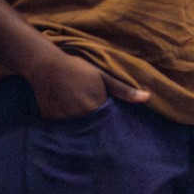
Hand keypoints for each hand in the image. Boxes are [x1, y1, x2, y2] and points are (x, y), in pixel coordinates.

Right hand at [24, 50, 148, 120]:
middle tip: (86, 104)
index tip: (104, 111)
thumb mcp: (103, 76)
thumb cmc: (77, 68)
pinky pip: (62, 127)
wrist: (46, 65)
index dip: (107, 117)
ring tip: (73, 105)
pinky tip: (62, 107)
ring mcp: (66, 121)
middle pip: (92, 126)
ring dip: (78, 121)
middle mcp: (82, 117)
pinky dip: (64, 120)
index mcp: (97, 107)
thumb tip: (147, 97)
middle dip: (93, 121)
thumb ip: (124, 90)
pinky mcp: (52, 122)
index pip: (108, 122)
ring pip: (77, 128)